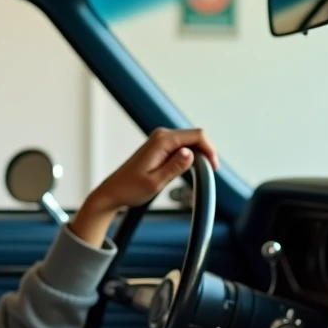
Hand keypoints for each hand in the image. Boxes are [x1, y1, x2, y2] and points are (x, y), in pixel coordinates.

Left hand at [68, 128, 219, 246]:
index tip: (214, 167)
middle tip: (210, 172)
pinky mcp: (159, 146)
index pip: (197, 135)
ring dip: (199, 155)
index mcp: (162, 141)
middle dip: (206, 152)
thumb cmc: (130, 189)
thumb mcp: (155, 182)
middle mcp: (161, 135)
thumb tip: (191, 153)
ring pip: (190, 141)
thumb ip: (175, 167)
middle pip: (195, 136)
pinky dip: (190, 156)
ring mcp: (160, 139)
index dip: (210, 149)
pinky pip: (181, 146)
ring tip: (201, 172)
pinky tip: (190, 169)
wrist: (113, 192)